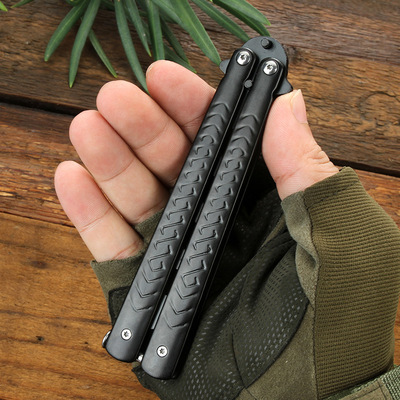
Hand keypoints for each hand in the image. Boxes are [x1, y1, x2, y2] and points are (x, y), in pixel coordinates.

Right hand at [54, 60, 337, 261]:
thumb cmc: (337, 321)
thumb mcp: (343, 236)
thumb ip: (309, 170)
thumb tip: (287, 104)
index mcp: (263, 200)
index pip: (222, 141)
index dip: (194, 106)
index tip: (165, 76)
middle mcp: (218, 218)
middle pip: (172, 163)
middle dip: (143, 126)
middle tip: (114, 96)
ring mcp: (182, 251)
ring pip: (137, 197)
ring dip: (110, 160)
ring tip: (88, 126)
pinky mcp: (151, 286)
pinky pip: (114, 245)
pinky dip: (90, 213)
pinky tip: (72, 175)